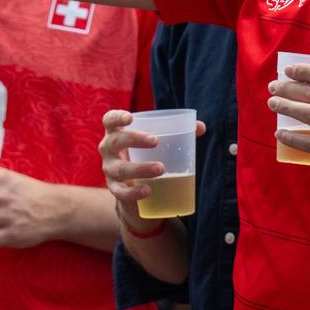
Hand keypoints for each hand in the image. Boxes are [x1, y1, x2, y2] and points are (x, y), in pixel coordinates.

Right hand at [99, 109, 204, 230]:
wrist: (137, 186)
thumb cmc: (147, 154)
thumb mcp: (158, 141)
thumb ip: (178, 131)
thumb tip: (200, 127)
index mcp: (117, 132)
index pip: (109, 120)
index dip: (117, 117)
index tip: (130, 118)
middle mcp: (108, 149)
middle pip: (115, 141)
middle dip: (134, 139)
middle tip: (155, 141)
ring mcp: (109, 170)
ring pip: (120, 168)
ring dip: (140, 168)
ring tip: (161, 168)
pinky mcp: (115, 189)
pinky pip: (121, 192)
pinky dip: (134, 192)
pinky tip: (148, 191)